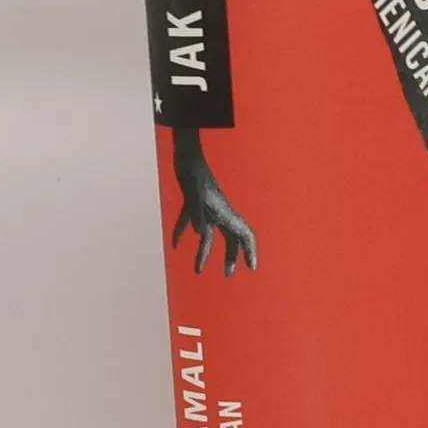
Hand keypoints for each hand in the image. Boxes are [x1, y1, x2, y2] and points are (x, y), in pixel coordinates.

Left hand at [172, 129, 258, 275]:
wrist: (185, 153)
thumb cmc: (192, 171)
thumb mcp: (193, 194)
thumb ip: (197, 213)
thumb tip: (200, 232)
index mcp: (224, 211)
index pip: (244, 233)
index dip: (251, 251)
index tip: (252, 267)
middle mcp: (219, 211)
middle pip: (230, 237)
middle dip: (232, 256)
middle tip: (228, 274)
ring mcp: (206, 206)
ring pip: (210, 234)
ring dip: (204, 252)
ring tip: (198, 270)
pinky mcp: (192, 201)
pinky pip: (189, 221)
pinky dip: (182, 233)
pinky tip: (175, 244)